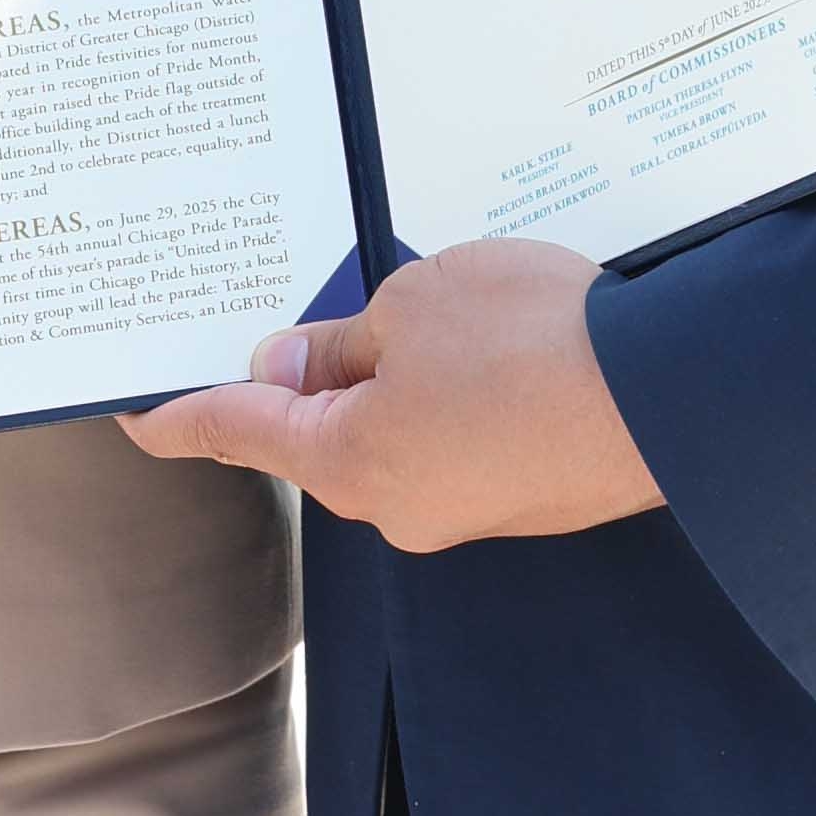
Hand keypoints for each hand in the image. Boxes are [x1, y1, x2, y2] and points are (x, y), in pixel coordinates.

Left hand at [123, 236, 664, 552]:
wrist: (675, 394)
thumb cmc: (532, 342)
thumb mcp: (412, 307)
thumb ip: (343, 342)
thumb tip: (292, 368)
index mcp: (352, 464)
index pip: (241, 436)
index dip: (184, 421)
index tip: (140, 419)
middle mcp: (401, 505)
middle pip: (324, 436)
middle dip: (319, 374)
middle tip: (316, 308)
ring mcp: (470, 508)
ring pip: (399, 431)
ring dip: (401, 374)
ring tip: (442, 307)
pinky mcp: (527, 494)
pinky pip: (461, 437)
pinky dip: (458, 391)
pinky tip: (497, 341)